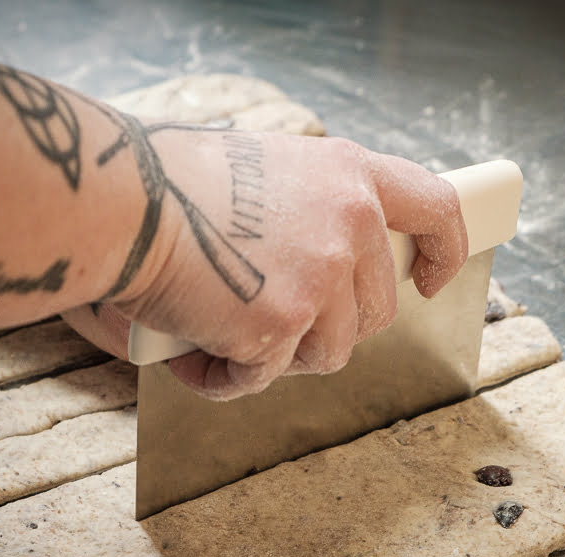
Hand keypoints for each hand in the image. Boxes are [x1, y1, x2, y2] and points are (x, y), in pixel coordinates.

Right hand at [70, 129, 466, 399]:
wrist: (122, 203)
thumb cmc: (170, 183)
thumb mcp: (266, 170)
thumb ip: (313, 208)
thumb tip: (325, 261)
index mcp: (348, 175)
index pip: (435, 210)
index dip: (443, 251)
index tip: (427, 280)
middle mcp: (349, 222)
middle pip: (375, 310)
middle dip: (326, 327)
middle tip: (269, 318)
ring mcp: (322, 275)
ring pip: (328, 353)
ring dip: (277, 355)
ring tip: (220, 331)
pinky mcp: (284, 324)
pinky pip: (265, 377)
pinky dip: (227, 377)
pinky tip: (193, 352)